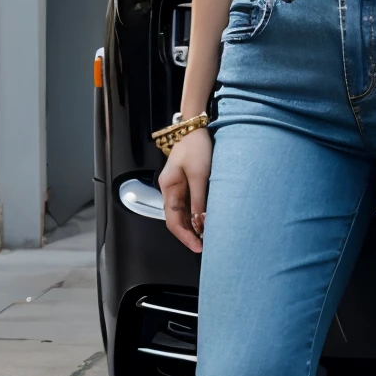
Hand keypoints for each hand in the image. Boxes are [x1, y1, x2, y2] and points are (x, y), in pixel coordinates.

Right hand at [158, 127, 213, 252]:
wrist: (198, 129)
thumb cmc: (196, 147)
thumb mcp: (199, 175)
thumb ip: (199, 200)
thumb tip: (200, 223)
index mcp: (168, 187)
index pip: (173, 220)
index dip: (185, 236)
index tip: (197, 247)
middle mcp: (170, 189)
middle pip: (176, 219)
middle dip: (189, 234)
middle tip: (204, 246)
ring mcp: (178, 186)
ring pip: (183, 213)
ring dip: (193, 226)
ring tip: (207, 237)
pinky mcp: (187, 183)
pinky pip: (189, 204)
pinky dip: (197, 215)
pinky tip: (206, 221)